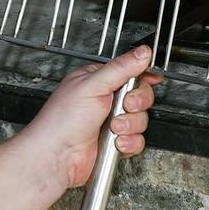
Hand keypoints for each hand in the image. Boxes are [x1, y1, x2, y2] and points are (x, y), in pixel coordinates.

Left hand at [20, 46, 161, 188]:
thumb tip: (142, 53)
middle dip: (136, 103)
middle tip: (124, 105)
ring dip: (130, 125)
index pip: (130, 72)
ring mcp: (111, 122)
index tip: (151, 79)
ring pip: (141, 119)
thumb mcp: (92, 85)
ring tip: (113, 126)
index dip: (143, 76)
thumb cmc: (62, 120)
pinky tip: (115, 142)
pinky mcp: (115, 141)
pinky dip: (130, 142)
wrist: (57, 156)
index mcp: (98, 81)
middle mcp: (106, 100)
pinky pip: (137, 140)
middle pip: (141, 96)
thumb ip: (121, 68)